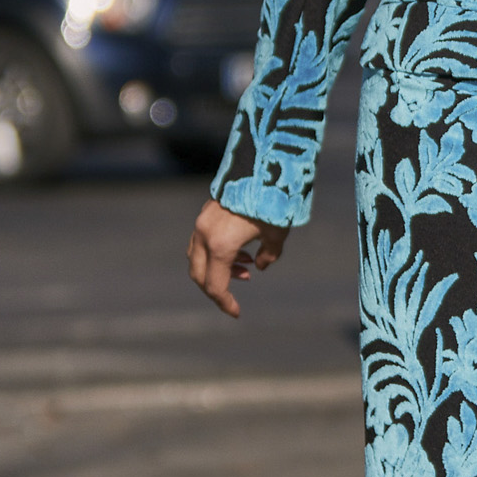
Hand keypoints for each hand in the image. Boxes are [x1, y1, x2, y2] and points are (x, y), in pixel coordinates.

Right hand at [188, 198, 289, 318]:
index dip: (225, 303)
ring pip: (198, 257)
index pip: (215, 286)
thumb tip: (259, 266)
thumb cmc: (273, 201)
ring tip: (246, 268)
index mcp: (220, 245)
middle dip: (216, 288)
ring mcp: (202, 222)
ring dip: (217, 269)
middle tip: (235, 295)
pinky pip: (202, 241)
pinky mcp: (205, 212)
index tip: (237, 313)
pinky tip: (241, 251)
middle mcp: (205, 235)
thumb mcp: (277, 233)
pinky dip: (215, 253)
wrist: (262, 163)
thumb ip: (268, 255)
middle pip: (199, 274)